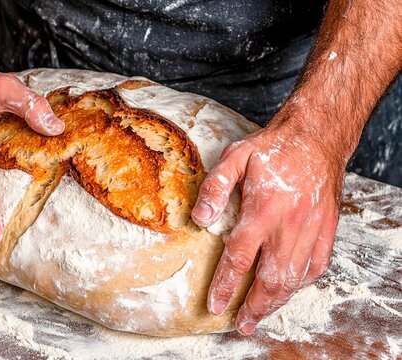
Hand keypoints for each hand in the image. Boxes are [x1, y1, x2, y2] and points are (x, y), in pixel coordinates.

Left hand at [191, 118, 343, 334]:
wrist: (317, 138)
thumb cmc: (274, 148)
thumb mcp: (236, 157)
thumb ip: (215, 187)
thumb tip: (199, 218)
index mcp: (264, 210)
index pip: (240, 257)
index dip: (225, 284)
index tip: (215, 304)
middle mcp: (290, 226)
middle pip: (271, 279)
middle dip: (254, 306)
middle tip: (241, 324)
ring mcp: (312, 230)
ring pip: (294, 278)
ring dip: (276, 302)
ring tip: (260, 316)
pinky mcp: (327, 230)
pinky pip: (316, 267)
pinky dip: (301, 284)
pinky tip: (288, 289)